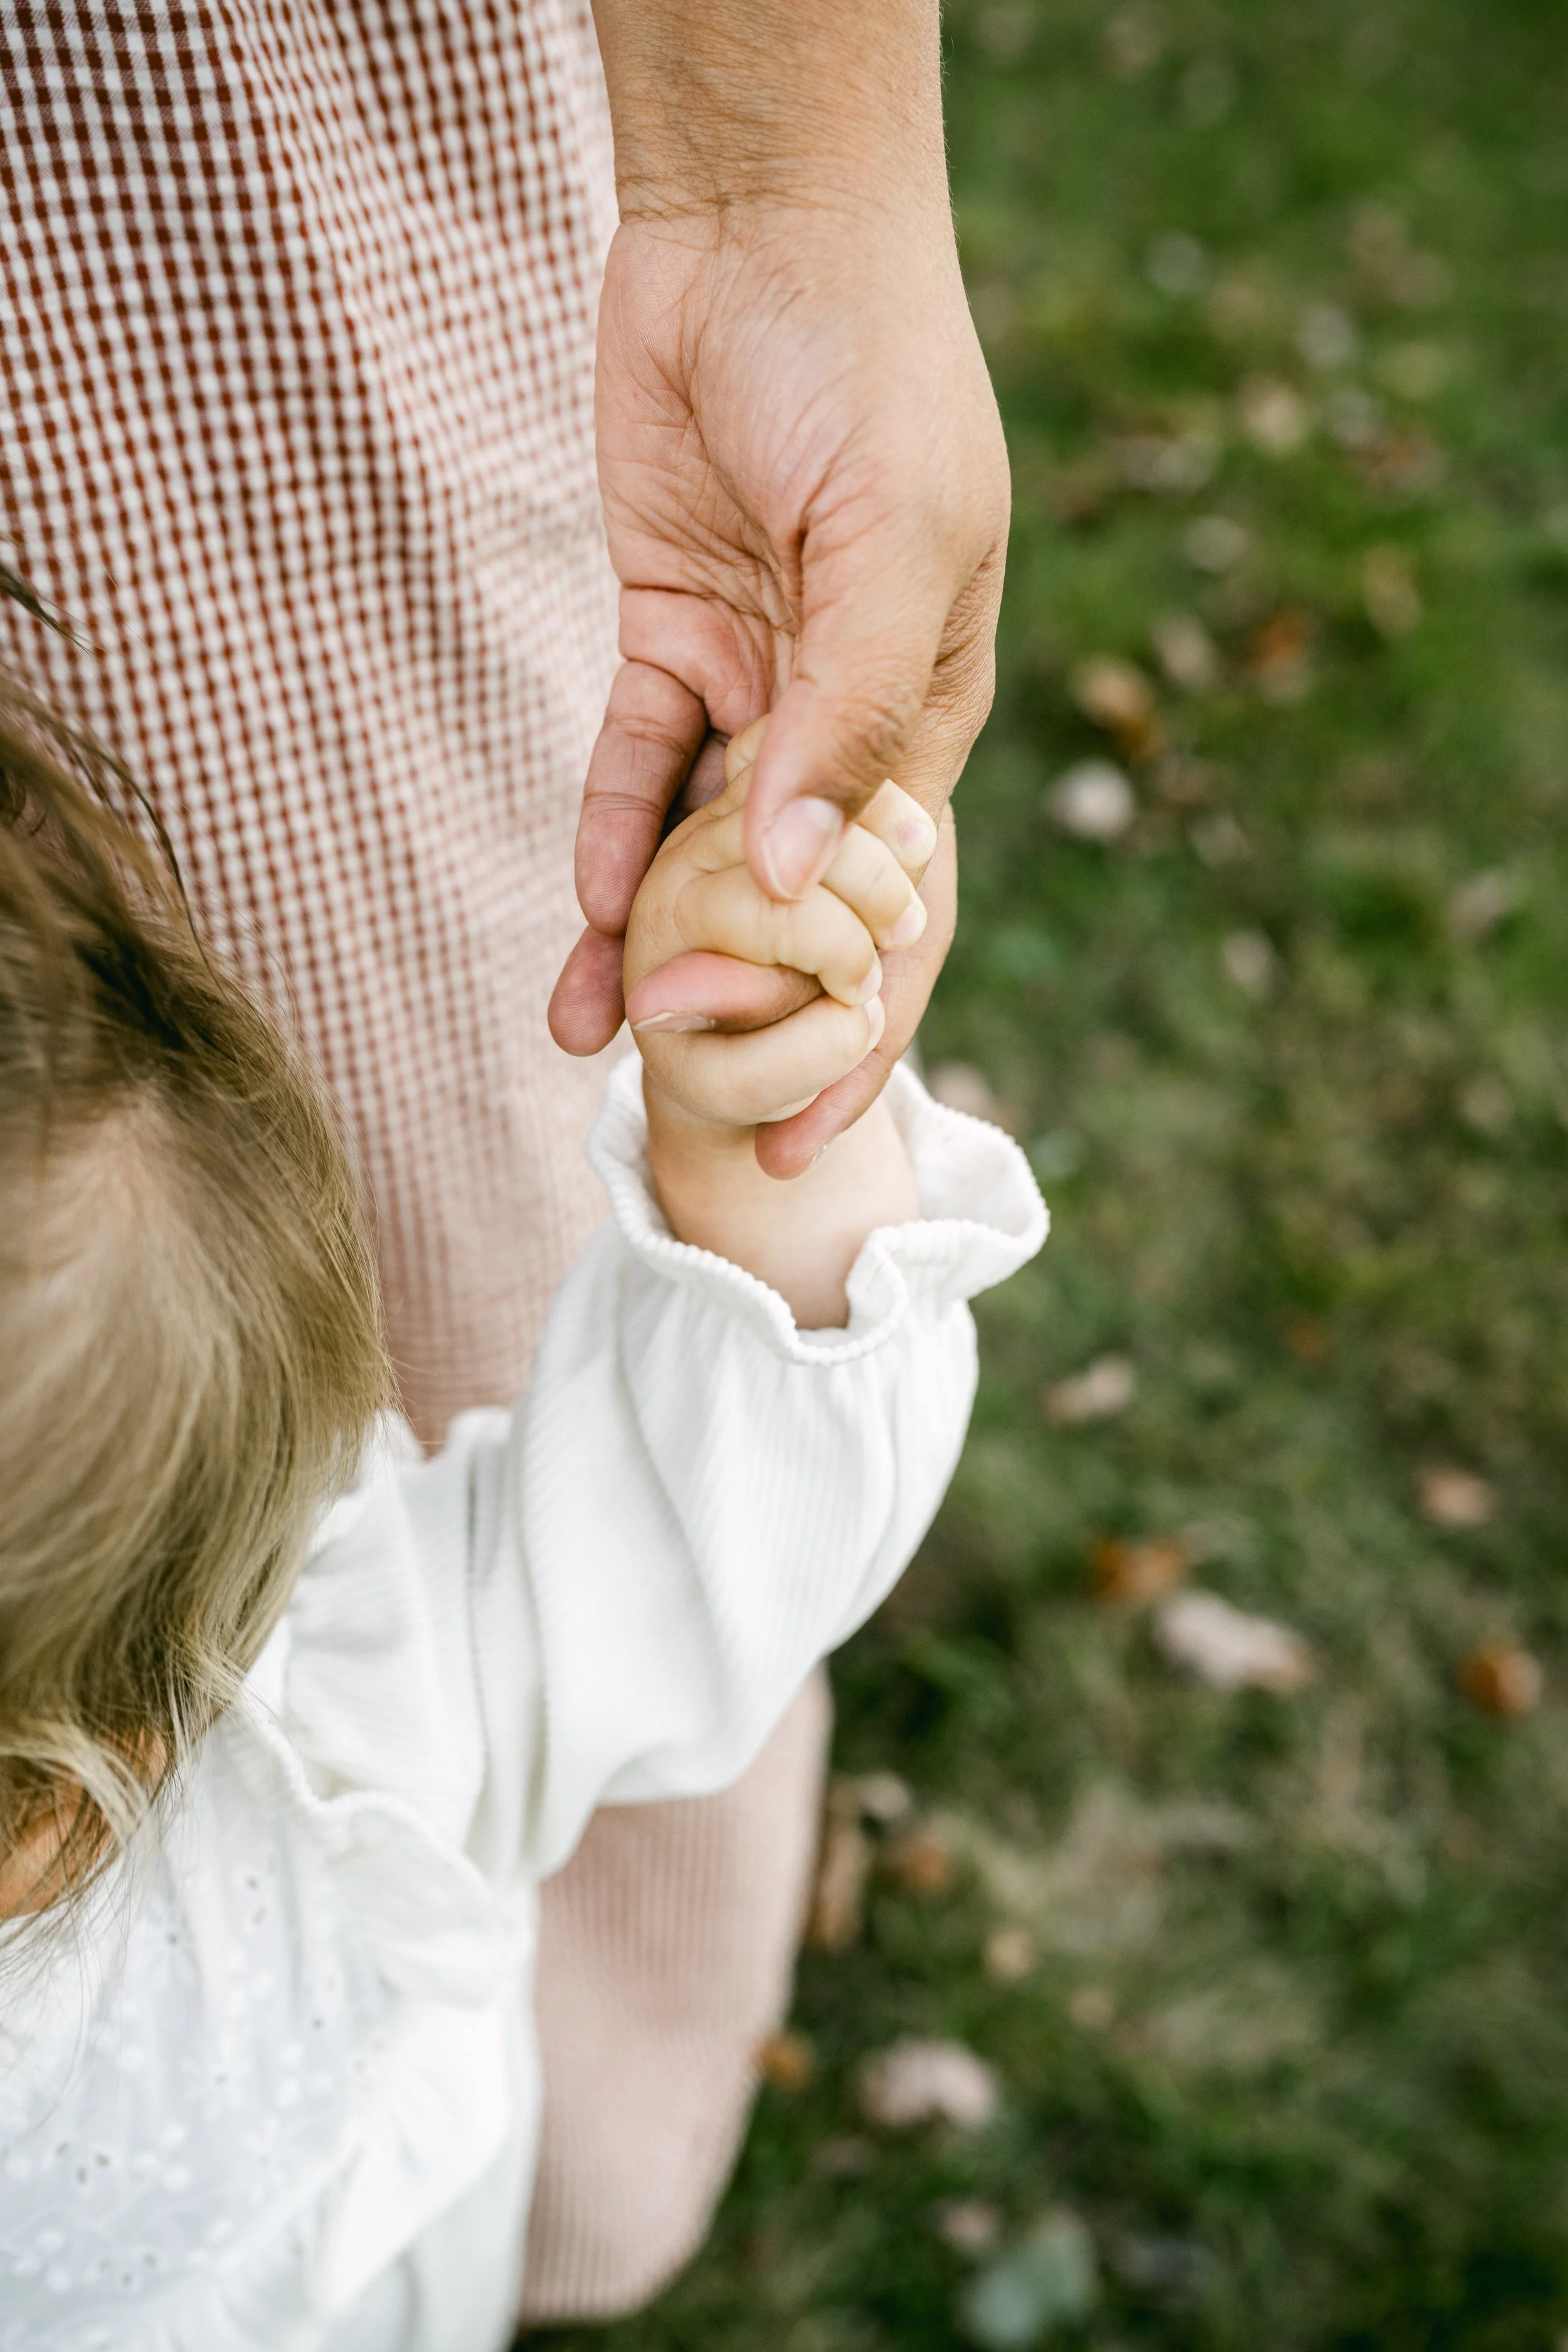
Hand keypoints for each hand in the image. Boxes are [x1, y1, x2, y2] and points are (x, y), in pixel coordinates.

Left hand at [548, 182, 1005, 1173]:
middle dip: (741, 1009)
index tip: (805, 1138)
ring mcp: (754, 680)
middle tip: (677, 1111)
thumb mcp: (894, 540)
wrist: (761, 227)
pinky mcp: (668, 633)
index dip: (856, 1031)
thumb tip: (799, 880)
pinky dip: (607, 838)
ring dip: (648, 943)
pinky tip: (580, 921)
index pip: (896, 908)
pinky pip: (633, 764)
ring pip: (697, 849)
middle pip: (789, 904)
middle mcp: (844, 719)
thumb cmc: (868, 371)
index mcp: (931, 716)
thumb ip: (851, 717)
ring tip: (592, 1043)